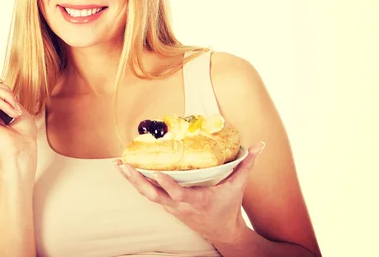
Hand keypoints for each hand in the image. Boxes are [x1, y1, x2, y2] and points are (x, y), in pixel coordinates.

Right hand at [0, 75, 37, 166]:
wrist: (22, 150)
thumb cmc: (23, 135)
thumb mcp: (15, 106)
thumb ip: (3, 94)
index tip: (9, 90)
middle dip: (5, 90)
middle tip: (15, 106)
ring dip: (7, 96)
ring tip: (15, 111)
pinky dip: (5, 103)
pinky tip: (11, 115)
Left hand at [114, 142, 264, 243]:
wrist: (222, 232)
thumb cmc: (228, 207)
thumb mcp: (238, 186)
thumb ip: (247, 164)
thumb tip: (259, 145)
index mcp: (196, 201)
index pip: (178, 193)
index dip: (167, 184)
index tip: (156, 172)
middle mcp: (179, 205)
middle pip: (154, 194)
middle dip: (137, 181)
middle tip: (123, 166)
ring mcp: (171, 207)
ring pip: (147, 194)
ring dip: (132, 181)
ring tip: (119, 165)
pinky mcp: (166, 206)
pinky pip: (149, 194)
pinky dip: (137, 183)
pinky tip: (127, 170)